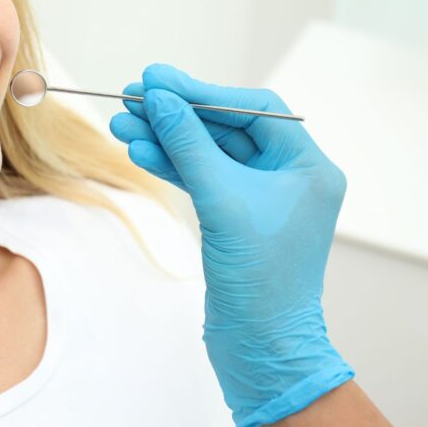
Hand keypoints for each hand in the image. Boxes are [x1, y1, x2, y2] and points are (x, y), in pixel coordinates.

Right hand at [109, 64, 353, 426]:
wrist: (261, 347)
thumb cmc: (261, 279)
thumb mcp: (222, 200)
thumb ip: (190, 144)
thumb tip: (160, 99)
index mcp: (307, 166)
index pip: (253, 109)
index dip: (201, 91)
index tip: (156, 79)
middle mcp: (289, 177)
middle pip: (225, 128)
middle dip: (176, 114)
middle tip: (130, 97)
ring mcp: (260, 199)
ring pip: (206, 154)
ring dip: (164, 139)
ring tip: (120, 124)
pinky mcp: (235, 220)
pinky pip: (200, 179)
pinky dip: (170, 165)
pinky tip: (138, 151)